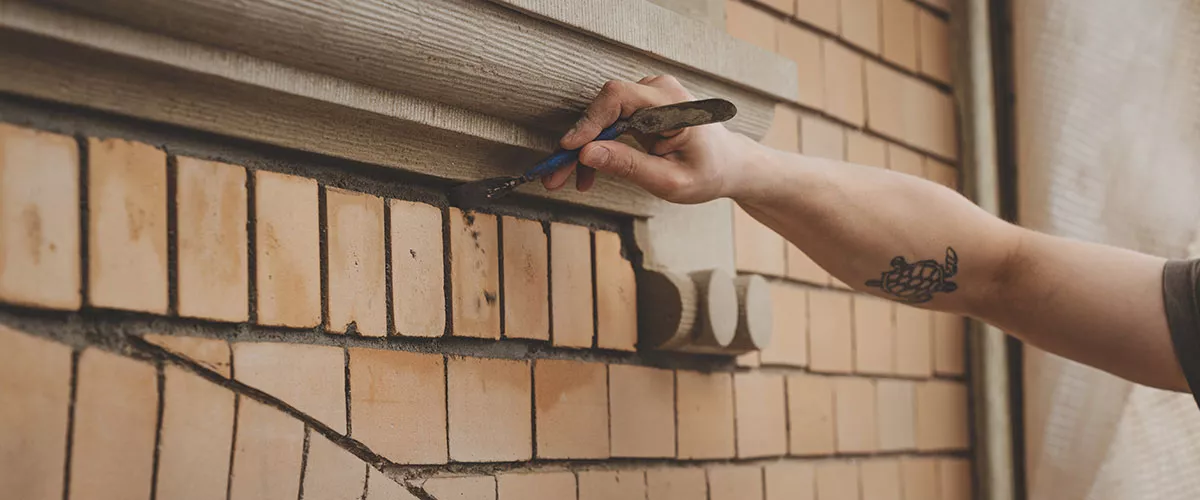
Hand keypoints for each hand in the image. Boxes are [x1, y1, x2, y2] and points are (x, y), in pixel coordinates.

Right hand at [542, 75, 761, 203]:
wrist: (729, 165)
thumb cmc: (708, 173)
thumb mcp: (669, 181)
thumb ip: (629, 166)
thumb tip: (587, 154)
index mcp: (673, 105)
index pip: (618, 98)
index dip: (588, 121)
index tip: (568, 149)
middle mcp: (659, 90)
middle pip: (605, 108)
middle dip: (578, 143)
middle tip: (555, 176)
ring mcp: (650, 95)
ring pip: (603, 117)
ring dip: (586, 148)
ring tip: (574, 181)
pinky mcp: (643, 105)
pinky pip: (611, 121)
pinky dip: (599, 145)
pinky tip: (589, 172)